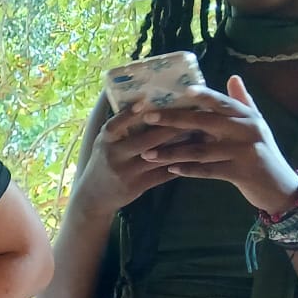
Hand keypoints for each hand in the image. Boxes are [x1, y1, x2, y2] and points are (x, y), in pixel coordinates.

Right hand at [72, 101, 189, 214]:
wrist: (94, 197)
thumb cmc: (104, 161)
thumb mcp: (104, 143)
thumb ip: (120, 127)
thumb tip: (145, 101)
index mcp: (105, 141)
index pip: (114, 125)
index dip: (128, 115)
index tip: (144, 102)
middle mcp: (114, 156)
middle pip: (146, 140)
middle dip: (171, 127)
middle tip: (194, 115)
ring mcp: (126, 172)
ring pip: (159, 157)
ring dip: (182, 146)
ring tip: (203, 134)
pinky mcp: (137, 186)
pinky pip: (163, 174)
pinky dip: (180, 164)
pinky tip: (196, 156)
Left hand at [139, 75, 297, 212]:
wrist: (280, 186)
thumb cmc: (262, 152)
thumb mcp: (255, 125)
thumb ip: (242, 102)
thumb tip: (233, 77)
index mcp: (249, 117)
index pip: (222, 102)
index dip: (203, 95)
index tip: (181, 90)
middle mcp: (248, 130)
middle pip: (206, 122)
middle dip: (175, 119)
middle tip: (149, 118)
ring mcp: (245, 152)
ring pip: (202, 150)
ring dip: (172, 152)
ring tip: (148, 154)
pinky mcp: (241, 173)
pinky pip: (209, 170)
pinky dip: (189, 170)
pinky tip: (170, 170)